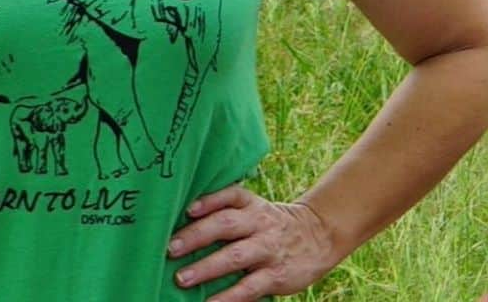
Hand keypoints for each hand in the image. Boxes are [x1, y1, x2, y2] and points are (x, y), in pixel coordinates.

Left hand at [166, 185, 338, 300]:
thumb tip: (185, 216)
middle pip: (225, 224)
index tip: (186, 210)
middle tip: (170, 248)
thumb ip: (225, 206)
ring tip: (182, 278)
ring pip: (235, 257)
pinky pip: (250, 287)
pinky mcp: (277, 276)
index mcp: (251, 203)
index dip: (207, 201)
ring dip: (206, 268)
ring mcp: (268, 250)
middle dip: (196, 236)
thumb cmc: (270, 221)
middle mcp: (259, 223)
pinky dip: (229, 297)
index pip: (228, 196)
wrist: (317, 236)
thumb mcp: (253, 205)